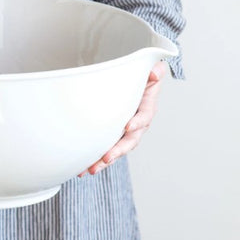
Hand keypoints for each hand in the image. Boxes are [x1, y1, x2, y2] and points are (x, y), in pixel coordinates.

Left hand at [78, 60, 167, 176]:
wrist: (135, 82)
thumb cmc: (142, 76)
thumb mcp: (152, 69)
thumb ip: (155, 71)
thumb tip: (154, 73)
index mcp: (146, 108)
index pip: (144, 117)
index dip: (138, 122)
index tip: (129, 126)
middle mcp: (137, 123)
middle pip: (130, 140)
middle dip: (118, 151)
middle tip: (106, 158)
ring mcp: (125, 131)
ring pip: (117, 148)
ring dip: (104, 160)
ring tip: (91, 170)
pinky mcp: (114, 134)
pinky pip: (106, 148)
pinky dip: (97, 158)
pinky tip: (84, 167)